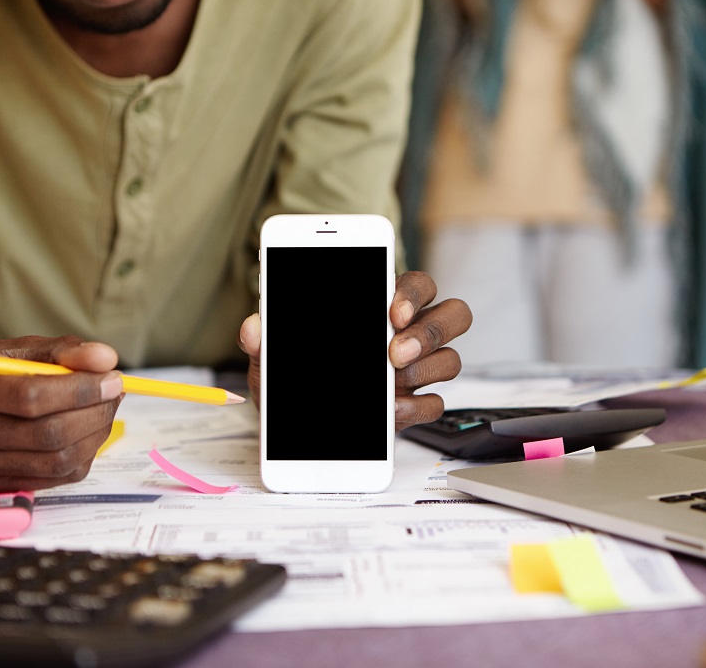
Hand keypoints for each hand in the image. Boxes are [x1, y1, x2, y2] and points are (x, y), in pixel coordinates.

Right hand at [0, 336, 123, 490]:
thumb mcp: (19, 350)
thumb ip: (63, 350)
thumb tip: (106, 359)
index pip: (30, 396)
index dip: (80, 390)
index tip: (112, 380)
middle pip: (46, 434)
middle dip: (94, 413)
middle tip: (115, 394)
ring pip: (55, 461)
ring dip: (94, 436)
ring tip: (104, 411)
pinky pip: (54, 478)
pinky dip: (82, 455)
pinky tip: (86, 432)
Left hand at [238, 271, 472, 429]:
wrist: (296, 421)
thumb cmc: (293, 373)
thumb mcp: (272, 355)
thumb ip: (265, 338)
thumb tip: (252, 327)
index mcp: (383, 304)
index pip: (418, 284)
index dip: (412, 293)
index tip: (391, 311)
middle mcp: (410, 333)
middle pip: (453, 315)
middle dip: (430, 332)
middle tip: (394, 352)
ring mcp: (417, 369)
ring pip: (451, 359)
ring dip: (425, 369)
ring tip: (390, 380)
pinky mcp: (415, 405)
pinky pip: (435, 403)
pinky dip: (415, 407)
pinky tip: (388, 411)